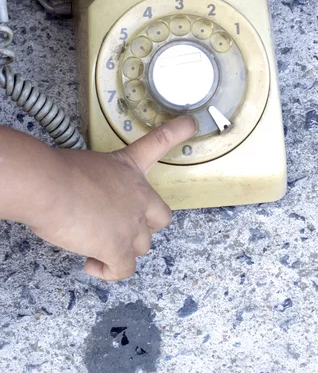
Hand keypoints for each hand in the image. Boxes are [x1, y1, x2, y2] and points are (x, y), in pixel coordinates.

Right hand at [28, 116, 195, 280]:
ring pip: (142, 246)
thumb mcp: (82, 166)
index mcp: (129, 167)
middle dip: (146, 226)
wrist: (50, 187)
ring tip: (95, 243)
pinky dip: (108, 270)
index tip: (191, 123)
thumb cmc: (56, 172)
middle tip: (119, 226)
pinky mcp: (118, 249)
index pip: (160, 142)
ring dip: (122, 248)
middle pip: (161, 218)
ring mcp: (133, 224)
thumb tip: (80, 200)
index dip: (177, 132)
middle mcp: (139, 196)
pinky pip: (123, 270)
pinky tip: (91, 263)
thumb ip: (95, 183)